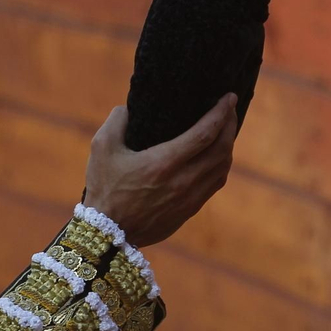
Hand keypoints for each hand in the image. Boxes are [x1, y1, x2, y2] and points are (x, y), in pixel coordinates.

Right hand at [81, 94, 236, 247]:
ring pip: (222, 168)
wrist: (108, 233)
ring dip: (228, 146)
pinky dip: (221, 165)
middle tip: (229, 108)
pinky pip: (215, 183)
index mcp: (164, 163)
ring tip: (225, 130)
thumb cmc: (104, 188)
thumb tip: (129, 108)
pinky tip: (216, 157)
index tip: (229, 97)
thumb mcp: (101, 147)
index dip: (220, 113)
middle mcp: (183, 181)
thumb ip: (116, 121)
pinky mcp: (189, 210)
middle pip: (222, 149)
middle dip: (230, 125)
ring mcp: (189, 198)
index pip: (205, 134)